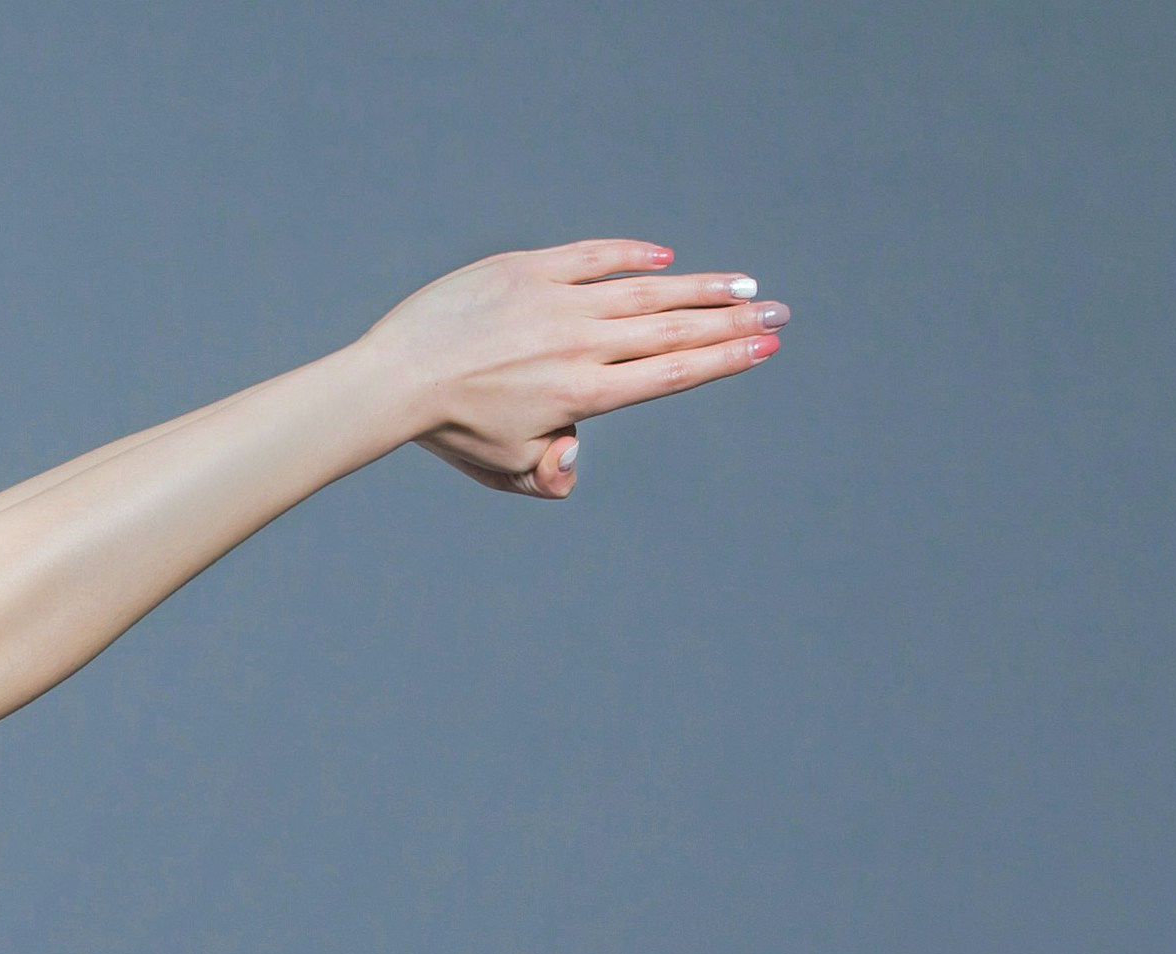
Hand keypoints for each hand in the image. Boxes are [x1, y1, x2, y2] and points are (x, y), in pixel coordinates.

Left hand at [364, 241, 783, 498]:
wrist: (396, 379)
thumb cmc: (450, 431)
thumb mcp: (505, 472)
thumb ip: (553, 476)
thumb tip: (580, 451)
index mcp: (582, 395)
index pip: (670, 375)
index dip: (723, 361)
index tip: (764, 349)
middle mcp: (579, 344)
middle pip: (673, 331)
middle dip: (733, 323)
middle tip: (779, 313)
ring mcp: (555, 302)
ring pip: (644, 291)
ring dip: (700, 287)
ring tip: (744, 285)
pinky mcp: (527, 269)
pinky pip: (592, 255)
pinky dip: (631, 255)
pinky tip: (665, 259)